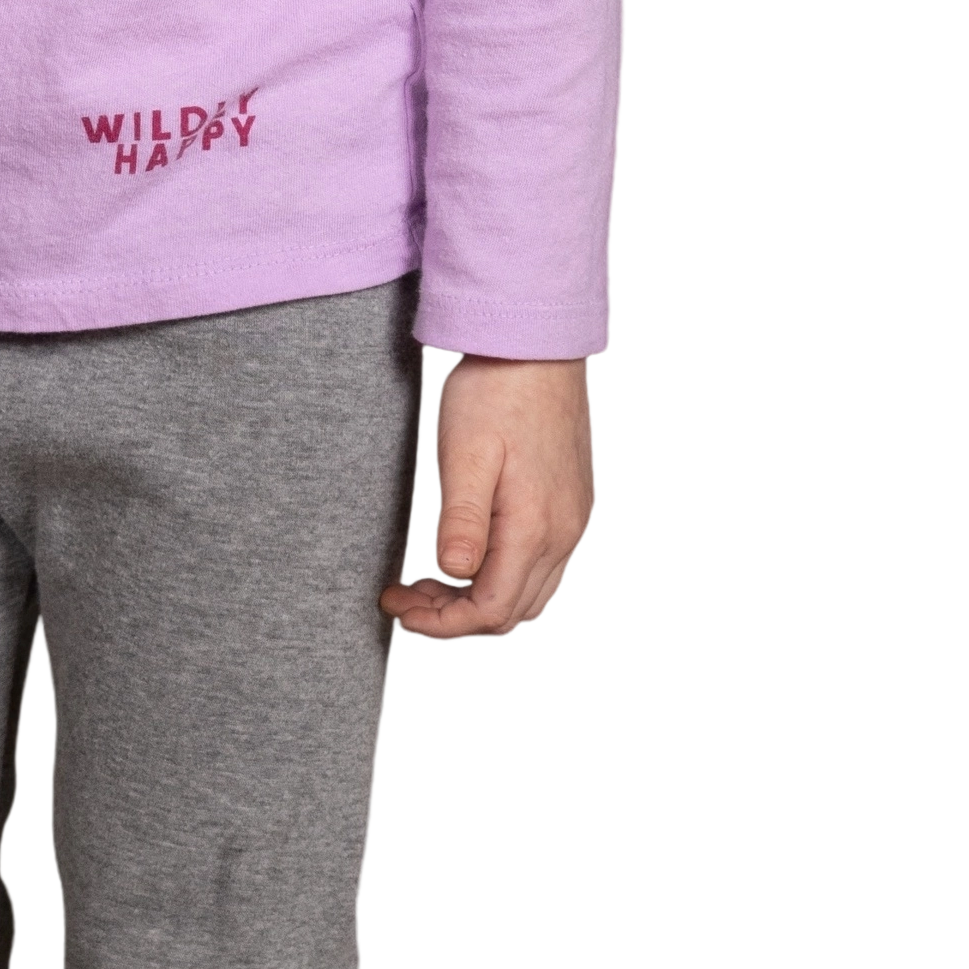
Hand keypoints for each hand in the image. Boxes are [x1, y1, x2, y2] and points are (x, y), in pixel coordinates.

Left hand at [380, 353, 600, 639]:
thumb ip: (463, 520)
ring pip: (528, 595)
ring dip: (477, 600)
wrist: (539, 343)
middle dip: (452, 617)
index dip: (440, 624)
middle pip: (510, 614)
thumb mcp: (465, 451)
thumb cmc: (495, 390)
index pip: (490, 612)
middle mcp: (563, 534)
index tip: (396, 607)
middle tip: (404, 594)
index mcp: (535, 527)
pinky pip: (541, 568)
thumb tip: (456, 576)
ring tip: (427, 579)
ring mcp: (572, 521)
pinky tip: (466, 553)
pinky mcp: (570, 505)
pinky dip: (501, 577)